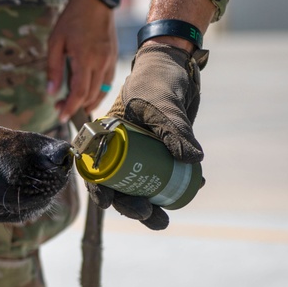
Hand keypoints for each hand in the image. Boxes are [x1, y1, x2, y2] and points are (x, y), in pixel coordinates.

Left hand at [46, 0, 117, 123]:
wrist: (94, 1)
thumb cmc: (72, 20)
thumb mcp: (55, 42)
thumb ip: (53, 69)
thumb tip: (51, 92)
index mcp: (85, 58)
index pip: (79, 92)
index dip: (70, 108)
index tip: (61, 117)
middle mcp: (101, 62)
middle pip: (91, 95)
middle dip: (76, 107)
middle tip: (60, 108)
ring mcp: (109, 60)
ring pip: (102, 92)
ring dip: (88, 103)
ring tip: (73, 106)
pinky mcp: (113, 58)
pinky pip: (107, 82)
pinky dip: (98, 93)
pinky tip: (87, 95)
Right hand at [86, 42, 206, 229]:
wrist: (177, 66)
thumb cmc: (157, 79)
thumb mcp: (162, 104)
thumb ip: (174, 130)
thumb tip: (192, 161)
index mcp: (105, 136)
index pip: (94, 168)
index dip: (98, 189)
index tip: (108, 202)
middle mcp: (119, 147)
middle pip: (117, 184)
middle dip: (129, 204)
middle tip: (147, 213)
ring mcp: (140, 152)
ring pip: (139, 185)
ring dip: (149, 204)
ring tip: (162, 220)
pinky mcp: (161, 152)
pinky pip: (163, 175)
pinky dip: (174, 186)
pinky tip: (189, 191)